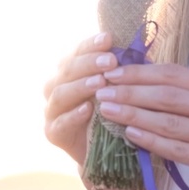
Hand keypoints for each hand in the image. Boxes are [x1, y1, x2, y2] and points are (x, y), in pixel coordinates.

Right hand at [43, 32, 118, 168]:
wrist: (106, 151)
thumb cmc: (113, 111)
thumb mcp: (118, 88)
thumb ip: (120, 70)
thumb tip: (136, 48)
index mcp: (69, 71)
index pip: (77, 52)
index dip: (91, 44)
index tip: (109, 38)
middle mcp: (56, 87)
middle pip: (67, 70)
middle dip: (88, 63)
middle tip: (110, 61)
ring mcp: (52, 110)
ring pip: (60, 93)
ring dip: (80, 86)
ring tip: (100, 82)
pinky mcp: (53, 132)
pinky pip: (61, 122)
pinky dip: (73, 115)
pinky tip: (88, 109)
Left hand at [94, 63, 188, 189]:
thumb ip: (187, 95)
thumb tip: (140, 78)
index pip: (174, 74)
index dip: (140, 72)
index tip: (111, 72)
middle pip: (169, 95)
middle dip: (131, 92)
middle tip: (102, 91)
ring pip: (171, 122)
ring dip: (134, 115)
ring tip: (108, 111)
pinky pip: (179, 149)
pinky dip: (152, 140)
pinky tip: (130, 134)